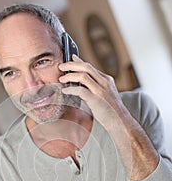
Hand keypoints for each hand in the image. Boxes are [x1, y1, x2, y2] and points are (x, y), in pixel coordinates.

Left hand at [59, 55, 158, 179]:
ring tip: (61, 79)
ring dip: (69, 76)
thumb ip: (95, 88)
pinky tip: (65, 91)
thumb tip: (80, 85)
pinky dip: (70, 89)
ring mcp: (100, 90)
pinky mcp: (96, 99)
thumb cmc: (111, 111)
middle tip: (61, 66)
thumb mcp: (105, 95)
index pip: (90, 66)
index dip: (79, 61)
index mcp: (106, 80)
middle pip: (86, 67)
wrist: (120, 122)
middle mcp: (104, 82)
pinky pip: (80, 90)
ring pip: (82, 76)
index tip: (70, 58)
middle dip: (71, 65)